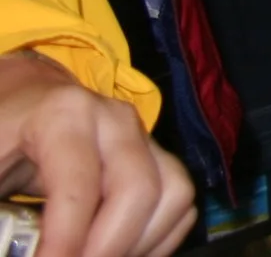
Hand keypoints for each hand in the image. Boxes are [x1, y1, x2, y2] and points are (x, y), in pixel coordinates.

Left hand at [0, 50, 193, 256]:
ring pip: (173, 195)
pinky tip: (121, 253)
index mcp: (63, 116)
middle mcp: (116, 121)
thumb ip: (0, 216)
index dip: (64, 241)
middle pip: (138, 190)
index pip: (78, 187)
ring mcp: (144, 137)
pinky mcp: (158, 156)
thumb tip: (10, 246)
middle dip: (109, 248)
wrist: (25, 102)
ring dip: (140, 245)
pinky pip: (180, 203)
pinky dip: (157, 240)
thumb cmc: (0, 137)